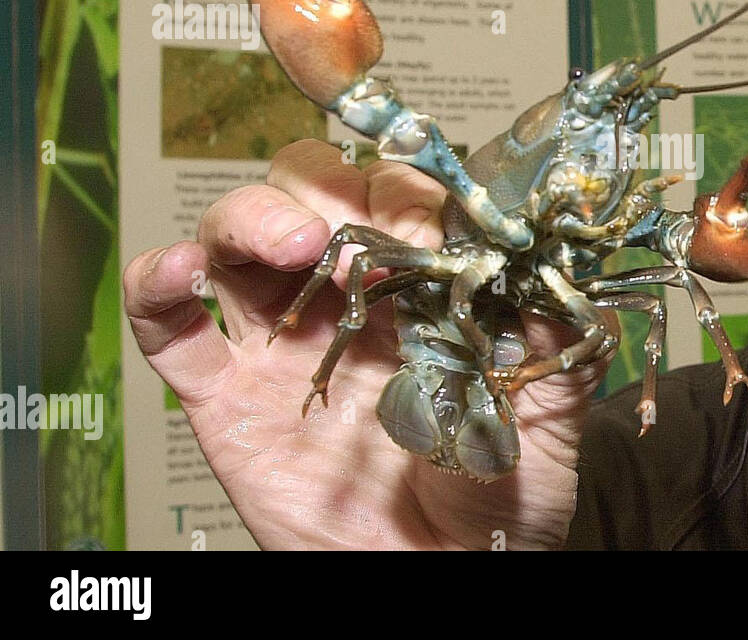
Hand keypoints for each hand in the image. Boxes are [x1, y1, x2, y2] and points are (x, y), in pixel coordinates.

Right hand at [123, 140, 602, 549]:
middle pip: (310, 191)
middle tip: (352, 232)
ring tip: (292, 245)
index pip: (399, 196)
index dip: (409, 193)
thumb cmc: (496, 500)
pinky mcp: (223, 393)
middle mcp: (345, 302)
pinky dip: (157, 283)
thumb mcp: (549, 415)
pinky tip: (180, 272)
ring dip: (254, 215)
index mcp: (420, 291)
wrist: (435, 582)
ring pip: (237, 235)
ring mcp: (280, 342)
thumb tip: (569, 266)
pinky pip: (169, 324)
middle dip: (326, 187)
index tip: (429, 226)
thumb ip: (559, 341)